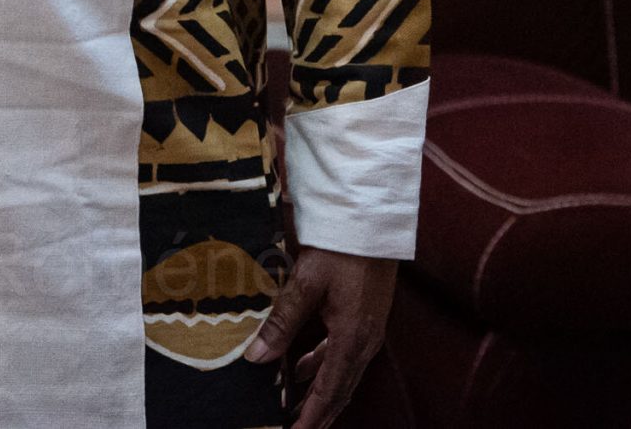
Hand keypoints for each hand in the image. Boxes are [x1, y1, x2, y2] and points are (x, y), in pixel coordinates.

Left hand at [245, 248, 394, 428]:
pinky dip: (324, 366)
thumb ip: (282, 322)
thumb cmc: (341, 249)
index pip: (331, 391)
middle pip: (341, 390)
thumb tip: (257, 357)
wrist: (373, 222)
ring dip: (321, 391)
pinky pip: (344, 354)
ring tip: (295, 405)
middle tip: (297, 428)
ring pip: (343, 373)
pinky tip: (305, 366)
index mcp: (353, 338)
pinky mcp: (365, 317)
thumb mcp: (307, 283)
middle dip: (318, 412)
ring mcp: (368, 330)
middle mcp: (365, 341)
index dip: (312, 416)